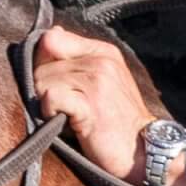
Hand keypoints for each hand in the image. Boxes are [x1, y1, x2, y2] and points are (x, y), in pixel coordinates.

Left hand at [33, 27, 185, 185]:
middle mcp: (100, 60)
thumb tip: (50, 35)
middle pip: (42, 62)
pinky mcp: (89, 104)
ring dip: (45, 102)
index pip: (52, 38)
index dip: (42, 61)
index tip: (53, 82)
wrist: (144, 150)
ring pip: (42, 80)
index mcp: (103, 51)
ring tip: (65, 114)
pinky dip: (50, 112)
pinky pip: (50, 97)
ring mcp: (96, 81)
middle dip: (42, 86)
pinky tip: (65, 122)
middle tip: (61, 105)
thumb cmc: (119, 120)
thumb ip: (77, 58)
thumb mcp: (103, 80)